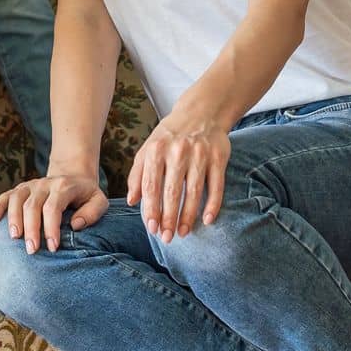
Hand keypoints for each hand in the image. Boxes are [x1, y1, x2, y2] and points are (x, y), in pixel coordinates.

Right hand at [0, 167, 105, 253]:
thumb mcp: (99, 201)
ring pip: (16, 199)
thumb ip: (92, 213)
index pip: (53, 207)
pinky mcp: (20, 189)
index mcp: (63, 187)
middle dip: (31, 229)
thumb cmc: (86, 196)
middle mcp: (44, 184)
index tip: (52, 248)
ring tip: (14, 238)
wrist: (73, 176)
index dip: (51, 228)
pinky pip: (5, 195)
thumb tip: (75, 225)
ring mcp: (30, 185)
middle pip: (32, 205)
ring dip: (13, 218)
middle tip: (31, 250)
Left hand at [126, 112, 230, 242]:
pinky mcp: (218, 158)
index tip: (152, 228)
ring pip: (193, 192)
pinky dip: (212, 204)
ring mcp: (200, 154)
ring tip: (183, 233)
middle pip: (172, 192)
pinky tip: (207, 220)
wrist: (201, 113)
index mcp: (156, 150)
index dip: (151, 209)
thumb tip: (132, 201)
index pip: (151, 186)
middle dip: (168, 218)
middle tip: (167, 238)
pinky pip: (216, 186)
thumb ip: (138, 174)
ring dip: (188, 216)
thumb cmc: (170, 136)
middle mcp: (177, 152)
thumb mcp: (148, 149)